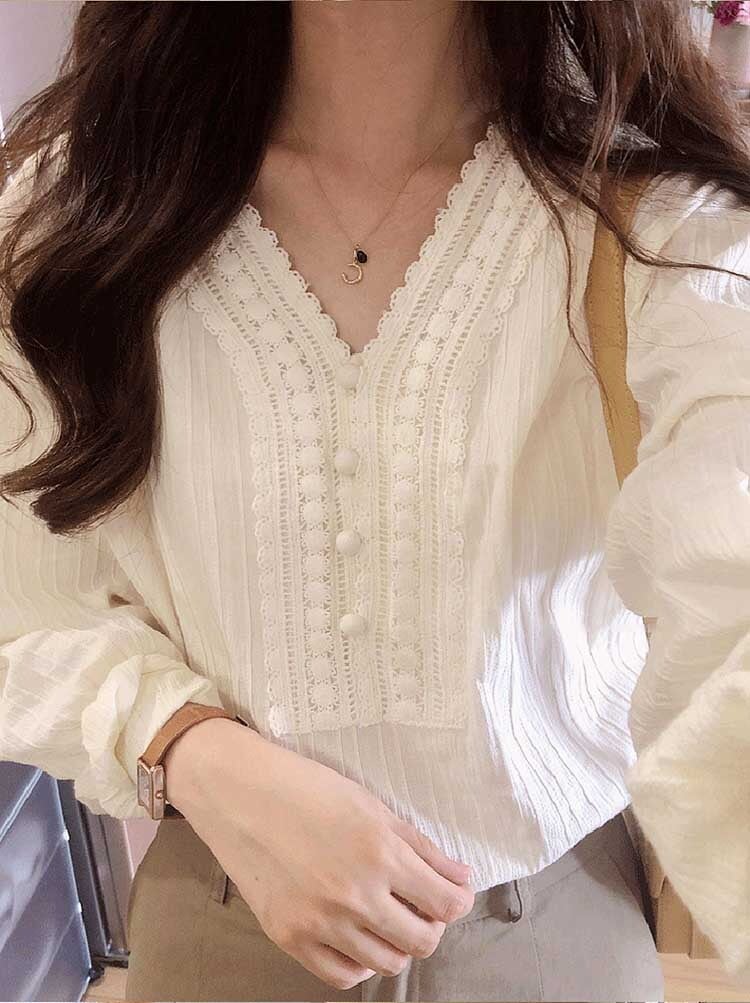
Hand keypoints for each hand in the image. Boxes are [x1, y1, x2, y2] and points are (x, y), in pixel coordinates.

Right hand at [163, 717, 474, 989]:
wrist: (239, 793)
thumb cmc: (304, 787)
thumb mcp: (371, 804)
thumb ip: (419, 846)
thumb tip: (460, 877)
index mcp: (379, 853)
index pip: (445, 903)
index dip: (458, 900)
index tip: (454, 893)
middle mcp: (355, 895)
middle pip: (422, 940)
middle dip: (433, 923)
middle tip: (422, 904)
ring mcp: (321, 923)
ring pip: (387, 963)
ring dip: (398, 942)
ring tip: (389, 916)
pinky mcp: (290, 938)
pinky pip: (343, 975)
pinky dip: (360, 962)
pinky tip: (358, 935)